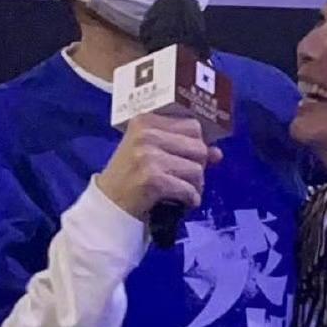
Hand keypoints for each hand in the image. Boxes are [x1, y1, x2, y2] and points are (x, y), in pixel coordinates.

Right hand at [96, 114, 221, 221]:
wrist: (109, 206)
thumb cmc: (132, 177)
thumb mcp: (152, 153)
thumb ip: (184, 148)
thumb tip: (217, 153)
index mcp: (146, 121)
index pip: (193, 125)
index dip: (199, 144)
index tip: (192, 158)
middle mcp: (146, 134)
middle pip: (198, 147)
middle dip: (199, 167)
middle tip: (187, 179)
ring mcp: (148, 156)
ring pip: (197, 169)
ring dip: (196, 186)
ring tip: (184, 192)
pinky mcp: (152, 179)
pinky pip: (188, 189)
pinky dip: (191, 200)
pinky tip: (183, 203)